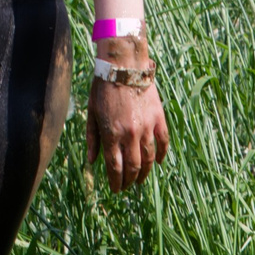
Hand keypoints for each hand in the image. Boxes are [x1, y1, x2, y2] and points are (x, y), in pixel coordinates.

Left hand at [86, 38, 169, 190]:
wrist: (124, 65)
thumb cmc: (103, 87)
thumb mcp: (92, 112)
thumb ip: (92, 138)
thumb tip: (92, 161)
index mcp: (111, 134)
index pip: (114, 167)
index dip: (115, 182)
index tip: (115, 189)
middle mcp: (129, 134)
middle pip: (132, 167)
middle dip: (129, 181)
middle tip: (127, 186)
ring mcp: (146, 127)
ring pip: (148, 159)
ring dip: (144, 173)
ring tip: (141, 180)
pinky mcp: (158, 119)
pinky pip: (163, 142)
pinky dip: (162, 155)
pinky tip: (158, 163)